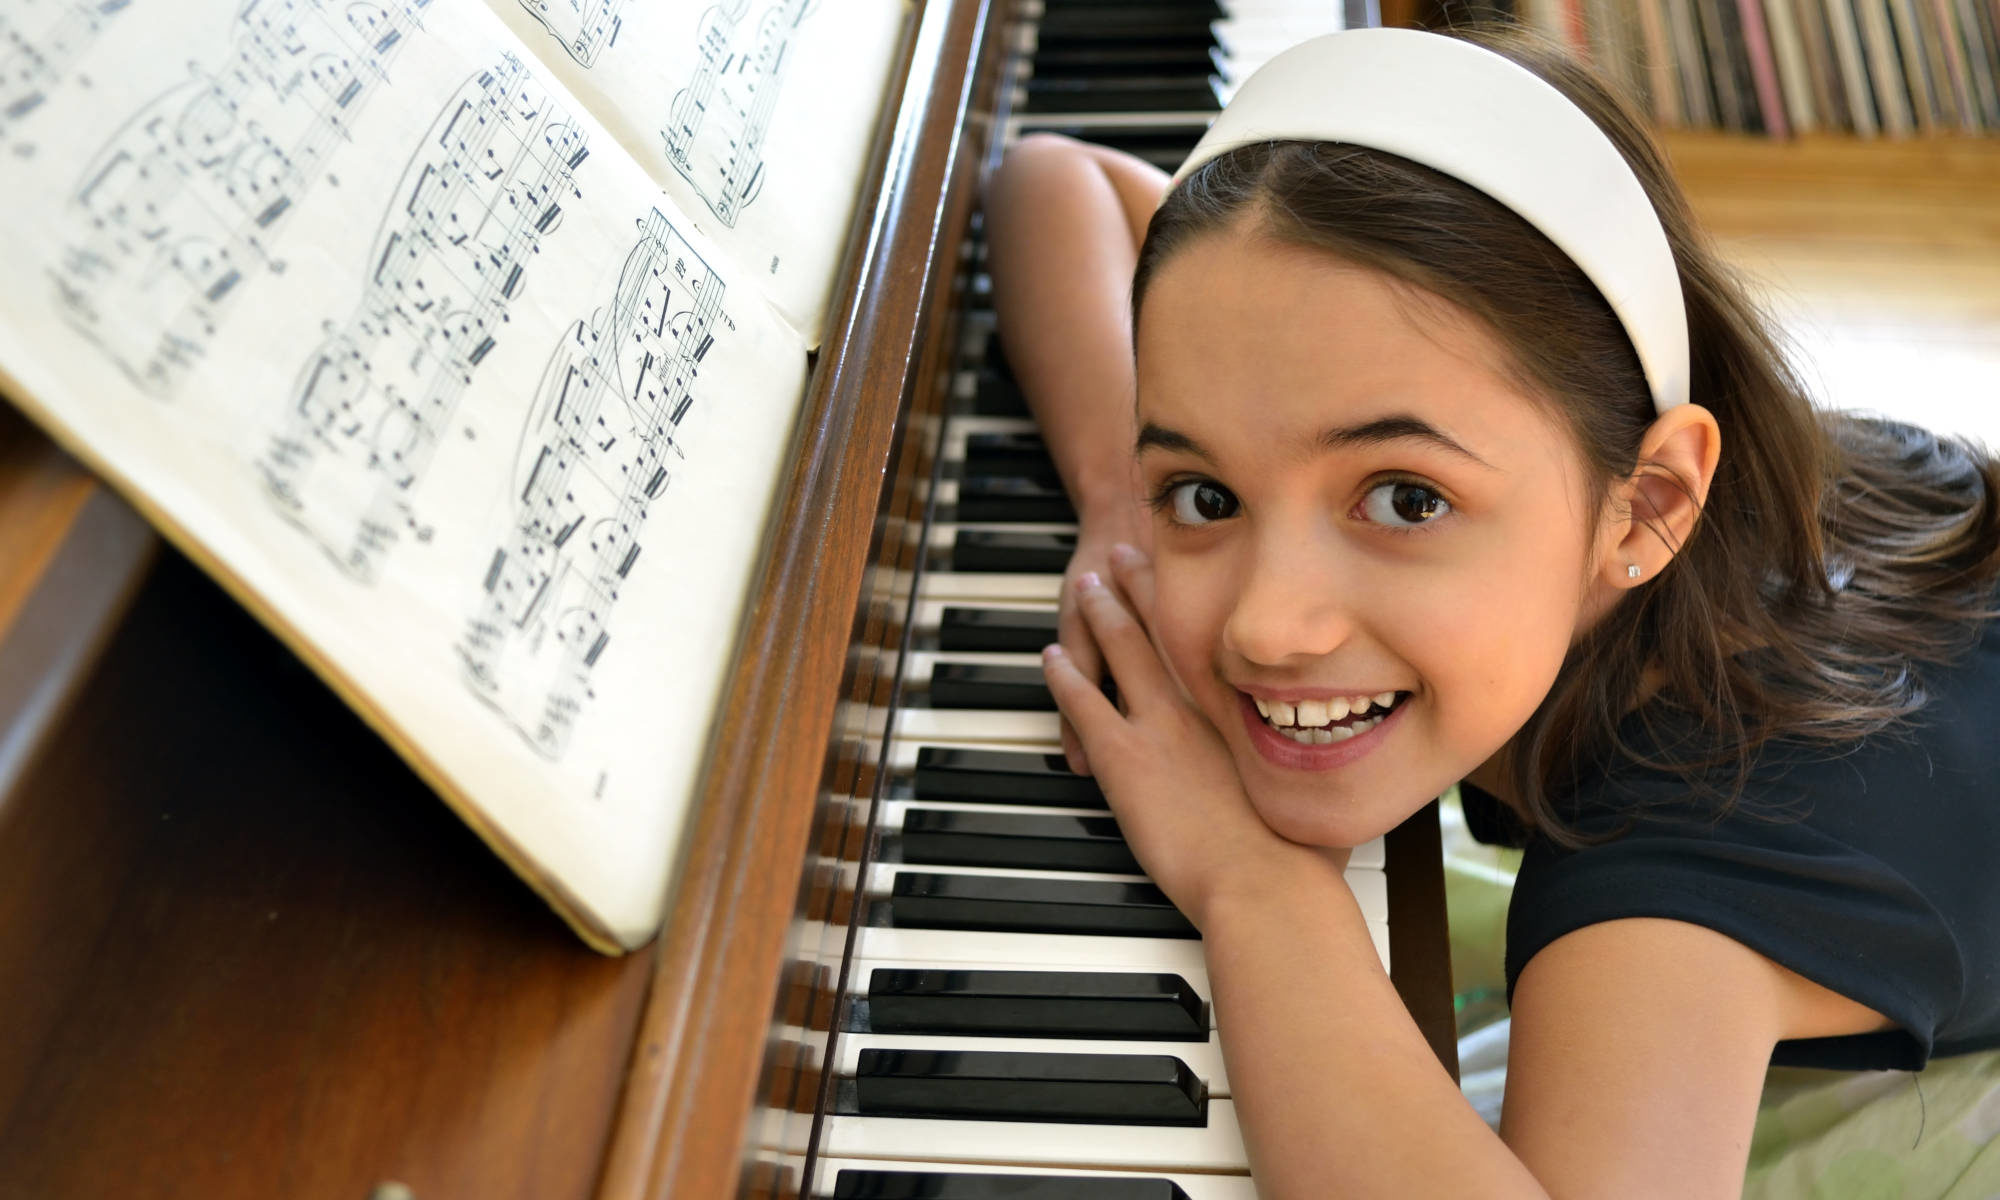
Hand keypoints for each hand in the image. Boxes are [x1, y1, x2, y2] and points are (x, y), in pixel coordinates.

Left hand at [1041, 545, 1346, 928]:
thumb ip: (1314, 779)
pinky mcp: (1126, 758)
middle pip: (1168, 626)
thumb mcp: (1315, 799)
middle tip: (1126, 553)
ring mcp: (1162, 725)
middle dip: (1145, 584)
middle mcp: (1207, 704)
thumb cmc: (1299, 858)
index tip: (1190, 570)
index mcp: (1252, 711)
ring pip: (1122, 649)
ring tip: (1085, 583)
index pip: (1220, 640)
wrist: (1264, 883)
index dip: (1201, 601)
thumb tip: (1333, 782)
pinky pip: (1085, 702)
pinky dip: (1066, 676)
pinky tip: (1051, 657)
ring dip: (1100, 612)